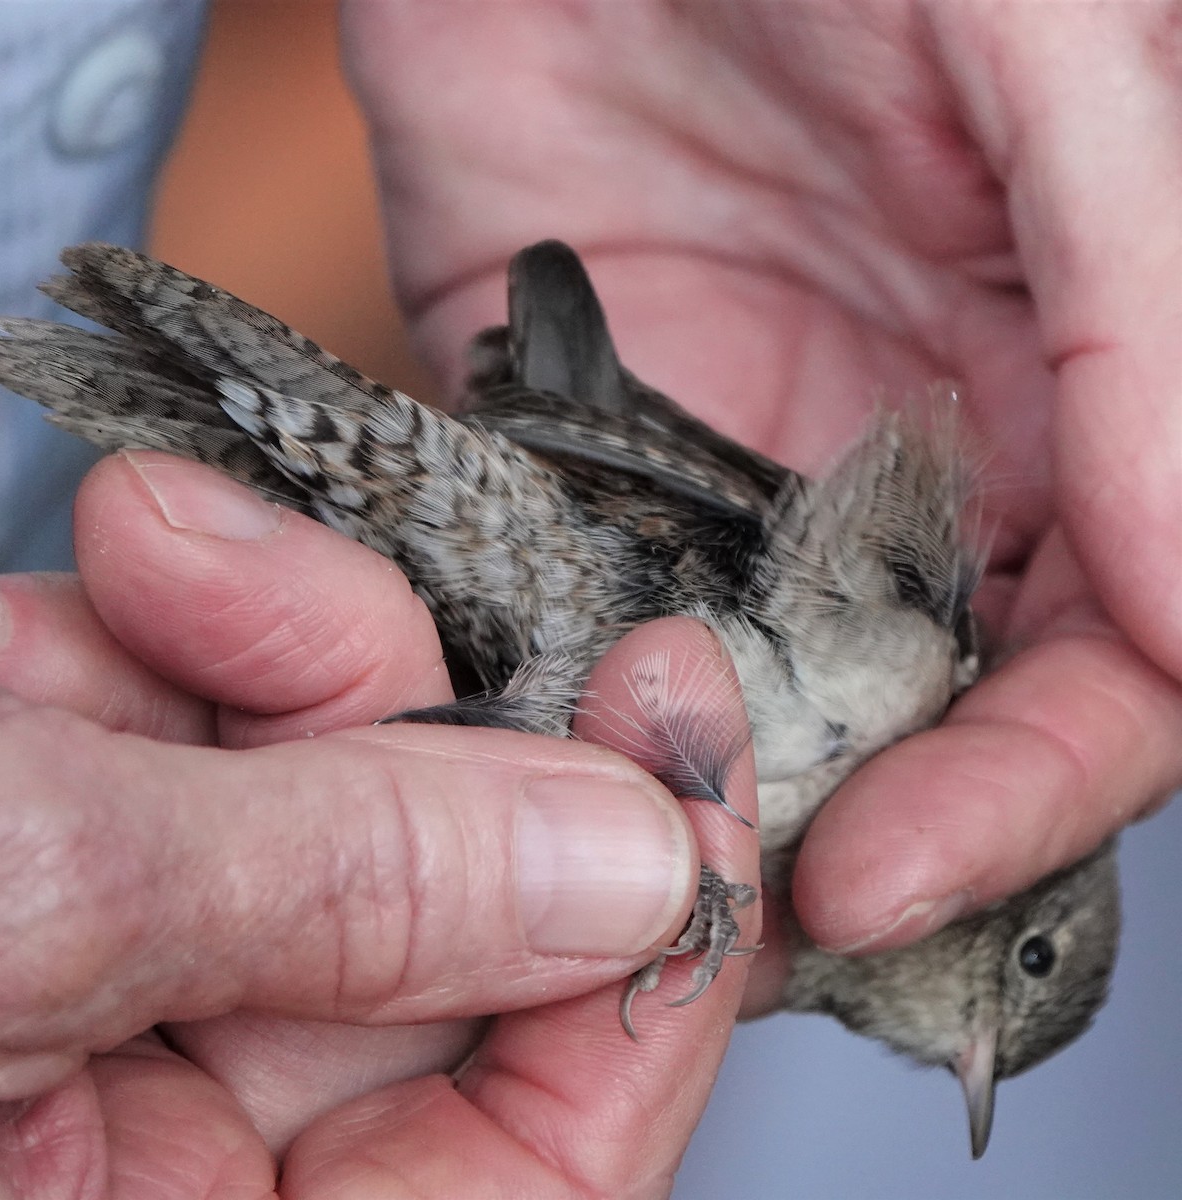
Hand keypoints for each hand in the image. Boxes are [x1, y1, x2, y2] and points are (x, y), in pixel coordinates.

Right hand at [0, 453, 759, 1196]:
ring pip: (327, 795)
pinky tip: (111, 571)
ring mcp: (141, 1000)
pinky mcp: (81, 855)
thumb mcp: (50, 903)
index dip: (649, 945)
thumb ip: (351, 888)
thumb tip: (629, 862)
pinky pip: (201, 737)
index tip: (681, 730)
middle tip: (376, 596)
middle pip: (444, 922)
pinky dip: (156, 632)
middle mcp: (183, 1142)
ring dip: (266, 643)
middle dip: (416, 720)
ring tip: (164, 547)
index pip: (548, 1152)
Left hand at [343, 0, 1181, 1002]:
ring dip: (726, 803)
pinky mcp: (600, 469)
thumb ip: (1146, 315)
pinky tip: (549, 762)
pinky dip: (589, 706)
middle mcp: (924, 466)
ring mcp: (752, 481)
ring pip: (777, 706)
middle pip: (942, 723)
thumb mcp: (1045, 50)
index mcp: (1076, 391)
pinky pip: (608, 623)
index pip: (1108, 663)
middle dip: (868, 834)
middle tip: (753, 913)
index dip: (1023, 785)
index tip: (896, 867)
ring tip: (649, 885)